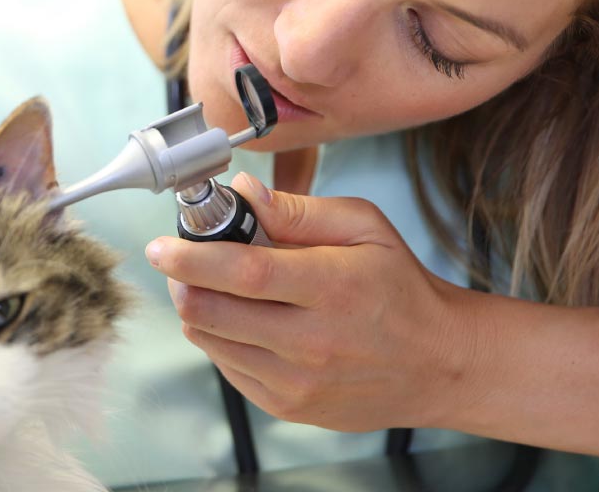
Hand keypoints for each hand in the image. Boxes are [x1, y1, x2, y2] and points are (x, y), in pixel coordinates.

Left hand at [145, 173, 479, 431]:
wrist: (437, 363)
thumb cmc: (399, 288)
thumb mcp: (364, 228)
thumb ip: (299, 209)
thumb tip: (244, 192)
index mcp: (333, 287)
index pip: (244, 273)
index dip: (192, 258)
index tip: (161, 246)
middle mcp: (313, 341)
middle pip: (214, 312)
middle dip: (183, 281)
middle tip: (182, 260)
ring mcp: (297, 381)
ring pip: (211, 340)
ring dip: (198, 308)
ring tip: (218, 286)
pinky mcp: (288, 406)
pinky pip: (227, 367)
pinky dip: (221, 338)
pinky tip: (246, 319)